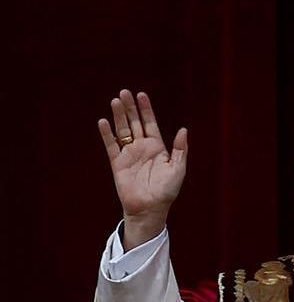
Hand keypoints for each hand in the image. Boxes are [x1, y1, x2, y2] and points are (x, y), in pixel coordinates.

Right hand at [97, 90, 188, 250]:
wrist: (151, 208)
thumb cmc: (167, 191)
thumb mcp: (178, 168)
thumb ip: (180, 149)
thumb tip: (183, 130)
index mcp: (157, 147)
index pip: (150, 123)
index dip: (146, 109)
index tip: (141, 95)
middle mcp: (142, 147)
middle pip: (135, 122)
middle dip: (130, 108)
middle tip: (124, 92)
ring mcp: (129, 154)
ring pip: (122, 130)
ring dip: (118, 116)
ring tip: (115, 101)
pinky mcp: (118, 163)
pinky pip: (111, 146)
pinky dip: (107, 134)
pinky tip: (103, 122)